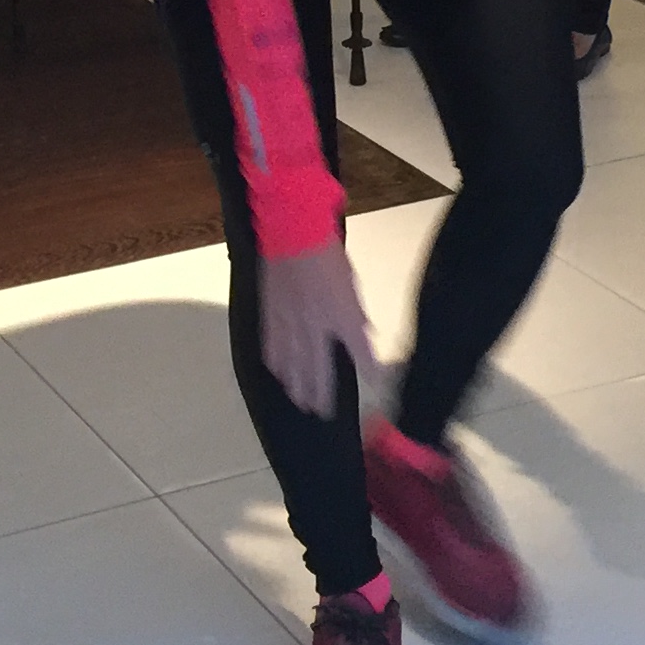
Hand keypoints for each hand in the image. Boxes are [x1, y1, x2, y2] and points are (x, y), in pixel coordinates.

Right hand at [259, 243, 378, 417]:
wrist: (292, 232)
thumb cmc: (327, 254)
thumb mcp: (351, 282)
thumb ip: (356, 312)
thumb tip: (364, 331)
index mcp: (342, 316)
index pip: (360, 352)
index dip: (369, 370)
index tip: (374, 384)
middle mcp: (316, 327)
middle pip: (319, 370)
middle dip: (321, 394)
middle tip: (321, 412)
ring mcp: (291, 323)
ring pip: (293, 365)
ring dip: (296, 385)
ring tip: (299, 400)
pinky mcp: (271, 315)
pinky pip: (273, 347)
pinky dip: (276, 363)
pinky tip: (277, 372)